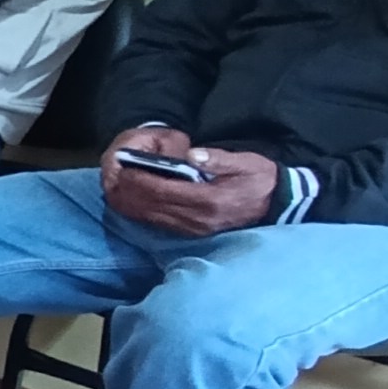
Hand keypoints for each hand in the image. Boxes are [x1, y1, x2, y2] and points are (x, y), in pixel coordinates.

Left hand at [101, 126, 280, 232]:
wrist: (276, 203)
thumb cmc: (260, 178)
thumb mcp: (245, 162)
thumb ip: (216, 159)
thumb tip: (190, 155)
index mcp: (210, 201)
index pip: (166, 192)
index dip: (142, 181)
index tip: (124, 169)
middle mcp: (199, 220)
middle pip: (154, 207)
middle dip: (130, 193)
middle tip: (111, 177)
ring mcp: (195, 229)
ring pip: (154, 218)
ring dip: (132, 205)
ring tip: (114, 189)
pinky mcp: (194, 233)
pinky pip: (161, 224)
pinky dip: (142, 214)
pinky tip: (130, 203)